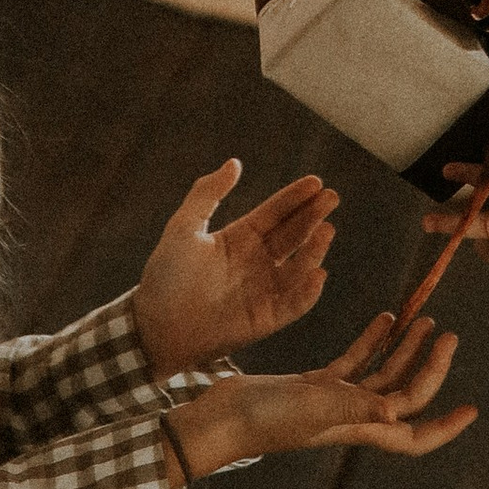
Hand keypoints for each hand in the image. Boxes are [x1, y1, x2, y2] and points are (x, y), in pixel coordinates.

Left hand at [135, 162, 336, 378]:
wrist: (156, 326)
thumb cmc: (166, 276)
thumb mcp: (183, 227)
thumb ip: (207, 194)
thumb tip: (235, 162)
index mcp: (240, 238)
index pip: (275, 213)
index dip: (295, 197)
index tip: (316, 182)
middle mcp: (257, 262)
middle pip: (292, 235)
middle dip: (312, 216)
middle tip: (332, 197)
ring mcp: (263, 290)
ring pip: (298, 267)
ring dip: (314, 249)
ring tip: (326, 230)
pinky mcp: (266, 319)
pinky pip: (293, 304)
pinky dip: (308, 292)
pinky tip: (318, 273)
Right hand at [165, 312, 476, 477]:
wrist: (221, 416)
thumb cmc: (264, 419)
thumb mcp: (311, 409)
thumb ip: (353, 409)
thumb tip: (396, 416)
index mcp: (357, 429)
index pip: (413, 436)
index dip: (444, 427)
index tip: (471, 409)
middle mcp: (351, 418)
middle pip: (404, 395)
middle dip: (430, 368)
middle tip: (449, 334)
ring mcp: (332, 401)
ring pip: (382, 375)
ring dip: (405, 349)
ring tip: (425, 319)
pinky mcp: (313, 384)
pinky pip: (353, 362)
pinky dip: (372, 341)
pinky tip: (386, 317)